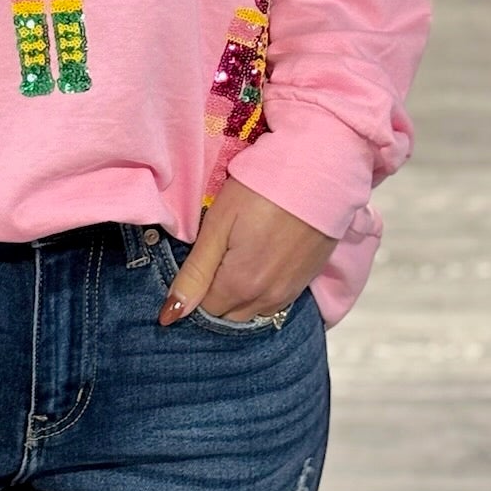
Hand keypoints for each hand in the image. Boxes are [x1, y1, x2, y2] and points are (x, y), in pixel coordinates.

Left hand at [157, 176, 337, 323]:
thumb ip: (195, 273)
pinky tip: (259, 264)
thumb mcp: (218, 225)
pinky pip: (275, 303)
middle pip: (229, 315)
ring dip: (238, 298)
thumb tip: (171, 314)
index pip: (204, 311)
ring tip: (236, 260)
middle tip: (213, 259)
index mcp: (240, 286)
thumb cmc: (261, 191)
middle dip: (215, 298)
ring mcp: (290, 293)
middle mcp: (267, 299)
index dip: (194, 291)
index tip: (195, 264)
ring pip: (252, 312)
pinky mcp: (306, 282)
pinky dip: (261, 293)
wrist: (319, 175)